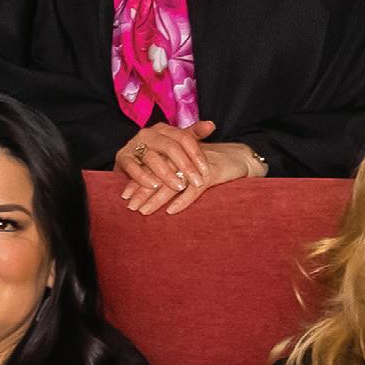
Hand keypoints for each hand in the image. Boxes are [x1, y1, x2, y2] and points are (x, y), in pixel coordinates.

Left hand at [118, 124, 262, 213]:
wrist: (241, 158)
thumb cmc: (213, 164)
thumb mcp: (189, 166)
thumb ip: (172, 173)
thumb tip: (149, 189)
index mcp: (177, 153)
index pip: (152, 167)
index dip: (138, 181)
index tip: (124, 196)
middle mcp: (184, 156)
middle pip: (158, 174)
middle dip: (142, 191)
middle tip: (130, 207)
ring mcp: (197, 165)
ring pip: (172, 182)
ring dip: (156, 198)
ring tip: (144, 211)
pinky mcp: (211, 173)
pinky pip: (194, 190)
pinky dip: (182, 201)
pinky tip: (171, 211)